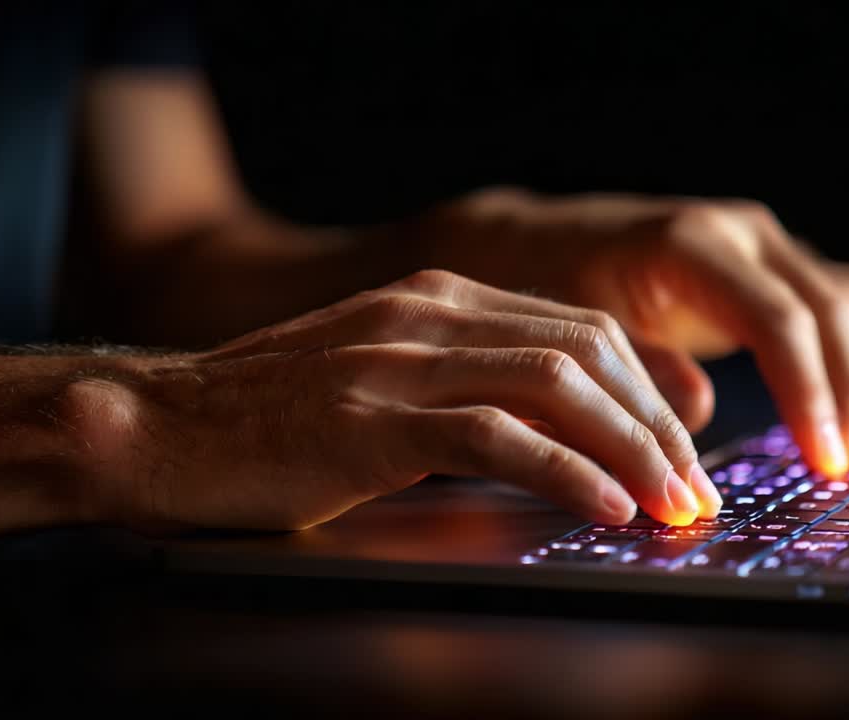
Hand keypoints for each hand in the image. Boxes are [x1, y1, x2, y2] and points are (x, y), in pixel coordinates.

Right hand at [73, 270, 721, 532]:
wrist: (154, 425)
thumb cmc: (268, 421)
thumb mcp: (381, 383)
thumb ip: (463, 391)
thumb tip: (556, 444)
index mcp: (441, 300)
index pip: (582, 333)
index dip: (650, 393)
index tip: (684, 453)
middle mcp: (430, 314)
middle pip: (589, 354)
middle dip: (659, 425)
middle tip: (694, 490)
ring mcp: (400, 359)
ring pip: (558, 387)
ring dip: (631, 449)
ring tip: (670, 505)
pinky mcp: (370, 416)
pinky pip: (495, 437)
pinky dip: (565, 472)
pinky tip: (603, 508)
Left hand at [425, 191, 848, 475]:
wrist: (549, 242)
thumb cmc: (560, 289)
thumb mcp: (583, 332)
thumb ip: (639, 370)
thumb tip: (698, 416)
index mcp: (693, 242)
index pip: (778, 318)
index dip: (809, 394)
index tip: (824, 461)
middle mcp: (742, 231)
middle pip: (832, 308)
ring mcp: (766, 243)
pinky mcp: (776, 265)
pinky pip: (844, 303)